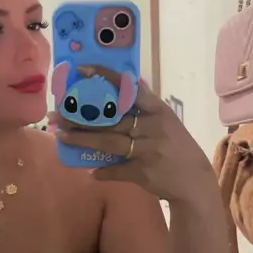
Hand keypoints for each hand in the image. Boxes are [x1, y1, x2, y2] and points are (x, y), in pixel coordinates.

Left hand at [52, 67, 213, 203]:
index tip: (82, 70)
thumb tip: (126, 84)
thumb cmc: (177, 148)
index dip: (106, 78)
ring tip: (61, 136)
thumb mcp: (167, 121)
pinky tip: (89, 170)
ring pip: (108, 142)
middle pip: (111, 120)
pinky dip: (102, 171)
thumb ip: (145, 106)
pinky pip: (116, 170)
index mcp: (158, 111)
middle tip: (57, 115)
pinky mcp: (143, 172)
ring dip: (82, 140)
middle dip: (81, 118)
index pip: (131, 88)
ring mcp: (147, 150)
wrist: (194, 182)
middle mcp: (152, 127)